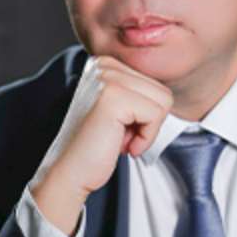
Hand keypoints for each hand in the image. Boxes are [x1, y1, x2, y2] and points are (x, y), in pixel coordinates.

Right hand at [30, 55, 172, 235]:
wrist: (69, 173)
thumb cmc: (96, 146)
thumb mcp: (121, 111)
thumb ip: (138, 93)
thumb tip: (168, 92)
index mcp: (105, 63)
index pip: (154, 84)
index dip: (144, 115)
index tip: (118, 128)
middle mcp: (103, 64)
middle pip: (161, 91)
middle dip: (147, 122)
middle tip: (118, 136)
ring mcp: (106, 78)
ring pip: (163, 101)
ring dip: (146, 130)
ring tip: (118, 139)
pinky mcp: (112, 97)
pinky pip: (156, 114)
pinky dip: (144, 138)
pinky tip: (120, 145)